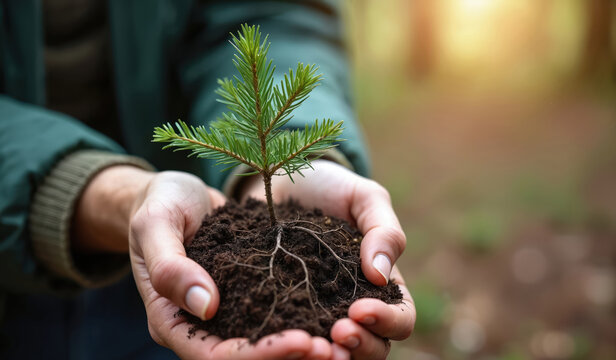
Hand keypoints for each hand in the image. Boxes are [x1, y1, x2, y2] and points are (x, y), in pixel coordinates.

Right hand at [75, 167, 340, 358]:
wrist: (175, 195)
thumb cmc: (160, 205)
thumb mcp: (155, 224)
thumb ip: (170, 266)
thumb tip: (205, 307)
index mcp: (172, 320)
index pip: (216, 356)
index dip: (260, 355)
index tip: (303, 340)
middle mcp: (201, 327)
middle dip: (291, 359)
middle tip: (335, 349)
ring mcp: (225, 315)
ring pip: (265, 347)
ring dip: (303, 350)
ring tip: (345, 340)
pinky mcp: (246, 298)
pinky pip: (276, 318)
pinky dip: (305, 321)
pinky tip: (336, 314)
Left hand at [242, 160, 415, 358]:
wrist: (284, 180)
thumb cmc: (332, 187)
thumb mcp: (365, 198)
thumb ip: (384, 231)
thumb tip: (381, 275)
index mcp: (382, 284)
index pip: (400, 318)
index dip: (387, 321)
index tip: (359, 308)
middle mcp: (354, 305)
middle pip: (373, 347)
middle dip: (361, 345)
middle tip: (337, 332)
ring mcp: (319, 311)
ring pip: (337, 351)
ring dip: (331, 354)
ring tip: (312, 344)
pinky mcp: (286, 311)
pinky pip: (296, 334)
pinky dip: (294, 345)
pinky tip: (280, 336)